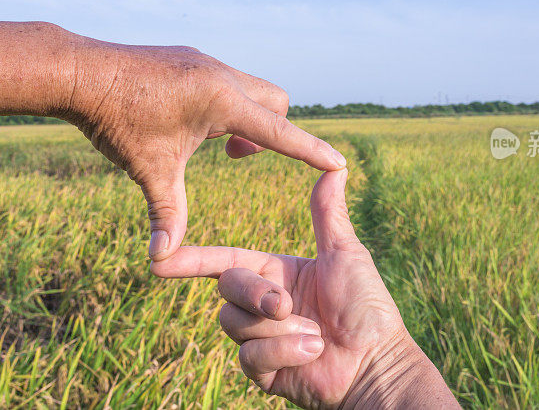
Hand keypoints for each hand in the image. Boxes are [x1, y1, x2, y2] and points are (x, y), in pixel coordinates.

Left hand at [0, 10, 345, 261]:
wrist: (80, 70)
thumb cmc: (117, 119)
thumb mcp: (150, 170)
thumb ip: (167, 214)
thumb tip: (162, 261)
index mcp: (222, 102)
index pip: (279, 131)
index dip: (310, 150)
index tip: (339, 163)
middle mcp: (223, 75)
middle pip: (276, 102)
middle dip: (274, 132)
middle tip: (237, 157)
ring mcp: (208, 61)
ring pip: (252, 89)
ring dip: (247, 118)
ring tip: (217, 145)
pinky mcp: (193, 57)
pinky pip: (228, 80)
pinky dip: (227, 105)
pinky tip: (193, 122)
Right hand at [151, 170, 458, 408]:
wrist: (377, 363)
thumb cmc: (367, 306)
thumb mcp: (345, 253)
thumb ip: (328, 213)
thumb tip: (334, 167)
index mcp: (276, 272)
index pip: (226, 260)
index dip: (193, 259)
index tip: (161, 257)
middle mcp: (263, 303)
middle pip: (227, 288)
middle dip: (254, 295)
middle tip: (284, 305)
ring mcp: (261, 338)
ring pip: (232, 323)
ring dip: (275, 329)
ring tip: (314, 334)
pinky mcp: (264, 371)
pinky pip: (249, 357)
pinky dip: (283, 352)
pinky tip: (312, 353)